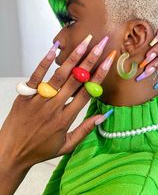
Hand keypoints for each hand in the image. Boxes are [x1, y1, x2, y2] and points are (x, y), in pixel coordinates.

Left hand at [0, 35, 114, 194]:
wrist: (11, 153)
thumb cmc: (40, 149)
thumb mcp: (66, 146)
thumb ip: (85, 130)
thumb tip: (103, 116)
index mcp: (66, 119)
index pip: (87, 92)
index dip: (100, 75)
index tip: (109, 61)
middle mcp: (54, 107)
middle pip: (76, 79)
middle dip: (91, 60)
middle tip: (101, 44)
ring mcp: (39, 99)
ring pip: (60, 75)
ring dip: (74, 57)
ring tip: (85, 42)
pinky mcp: (25, 95)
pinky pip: (36, 76)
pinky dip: (45, 62)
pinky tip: (54, 48)